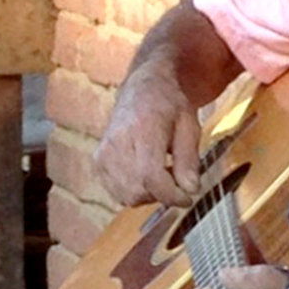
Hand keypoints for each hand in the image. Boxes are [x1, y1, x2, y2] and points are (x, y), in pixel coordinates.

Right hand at [97, 68, 204, 208]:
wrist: (140, 89)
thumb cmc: (169, 106)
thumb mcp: (189, 126)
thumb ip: (189, 159)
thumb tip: (190, 190)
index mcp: (142, 128)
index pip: (151, 176)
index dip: (172, 195)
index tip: (188, 198)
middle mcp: (117, 142)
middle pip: (139, 190)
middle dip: (163, 193)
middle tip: (176, 175)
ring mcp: (103, 153)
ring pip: (128, 196)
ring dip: (150, 193)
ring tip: (161, 171)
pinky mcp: (98, 162)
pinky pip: (118, 193)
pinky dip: (135, 191)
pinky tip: (145, 173)